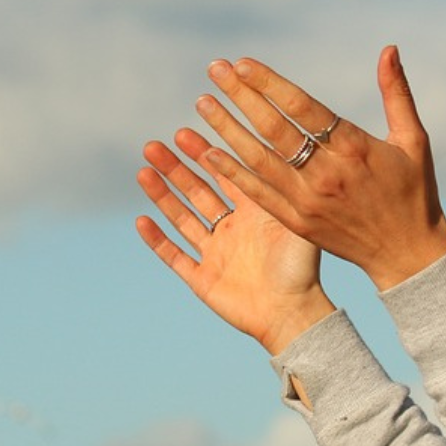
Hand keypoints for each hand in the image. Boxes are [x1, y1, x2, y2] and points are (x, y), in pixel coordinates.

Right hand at [136, 128, 335, 354]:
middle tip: (154, 146)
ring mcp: (215, 254)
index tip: (184, 131)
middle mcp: (231, 229)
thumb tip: (276, 145)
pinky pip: (175, 256)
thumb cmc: (303, 269)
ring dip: (161, 196)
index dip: (203, 154)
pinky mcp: (203, 279)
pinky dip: (158, 239)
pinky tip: (142, 220)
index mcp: (253, 213)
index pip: (223, 175)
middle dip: (175, 169)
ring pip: (181, 218)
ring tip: (143, 171)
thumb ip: (282, 188)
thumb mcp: (294, 220)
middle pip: (196, 192)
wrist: (294, 314)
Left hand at [195, 46, 445, 290]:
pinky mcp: (297, 223)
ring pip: (258, 159)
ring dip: (227, 130)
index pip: (302, 107)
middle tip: (214, 70)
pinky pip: (258, 194)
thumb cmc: (414, 191)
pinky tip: (210, 153)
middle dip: (241, 96)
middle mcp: (326, 173)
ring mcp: (308, 200)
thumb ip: (396, 92)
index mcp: (354, 149)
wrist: (408, 254)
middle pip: (274, 128)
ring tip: (202, 104)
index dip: (269, 83)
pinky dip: (233, 173)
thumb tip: (388, 48)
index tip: (242, 64)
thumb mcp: (413, 139)